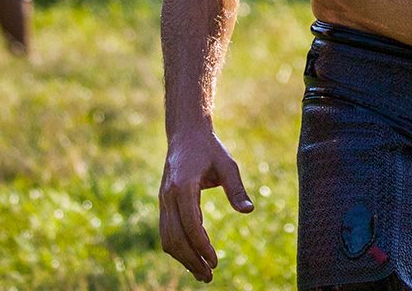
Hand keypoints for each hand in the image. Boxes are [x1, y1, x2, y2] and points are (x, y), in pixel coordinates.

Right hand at [158, 130, 253, 282]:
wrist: (185, 134)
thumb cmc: (209, 149)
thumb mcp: (227, 164)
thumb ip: (236, 188)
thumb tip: (248, 211)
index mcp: (183, 185)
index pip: (190, 223)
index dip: (201, 245)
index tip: (215, 260)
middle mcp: (168, 195)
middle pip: (175, 237)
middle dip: (191, 260)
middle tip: (209, 276)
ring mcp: (163, 200)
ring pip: (167, 238)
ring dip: (183, 258)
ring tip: (202, 273)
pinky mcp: (164, 204)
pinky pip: (167, 232)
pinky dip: (178, 248)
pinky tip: (193, 257)